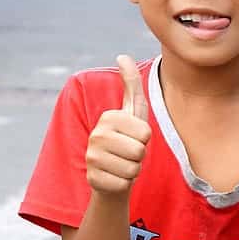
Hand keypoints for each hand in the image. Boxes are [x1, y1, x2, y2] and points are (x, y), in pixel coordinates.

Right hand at [85, 55, 150, 195]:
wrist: (111, 174)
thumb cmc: (126, 139)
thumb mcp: (132, 111)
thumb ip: (131, 84)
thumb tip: (123, 55)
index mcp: (108, 117)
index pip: (145, 132)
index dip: (145, 139)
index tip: (133, 137)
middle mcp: (96, 135)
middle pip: (140, 151)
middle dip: (140, 156)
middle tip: (128, 154)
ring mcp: (92, 158)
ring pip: (133, 169)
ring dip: (133, 170)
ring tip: (122, 165)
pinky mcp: (93, 179)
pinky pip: (125, 184)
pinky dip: (124, 184)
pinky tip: (115, 177)